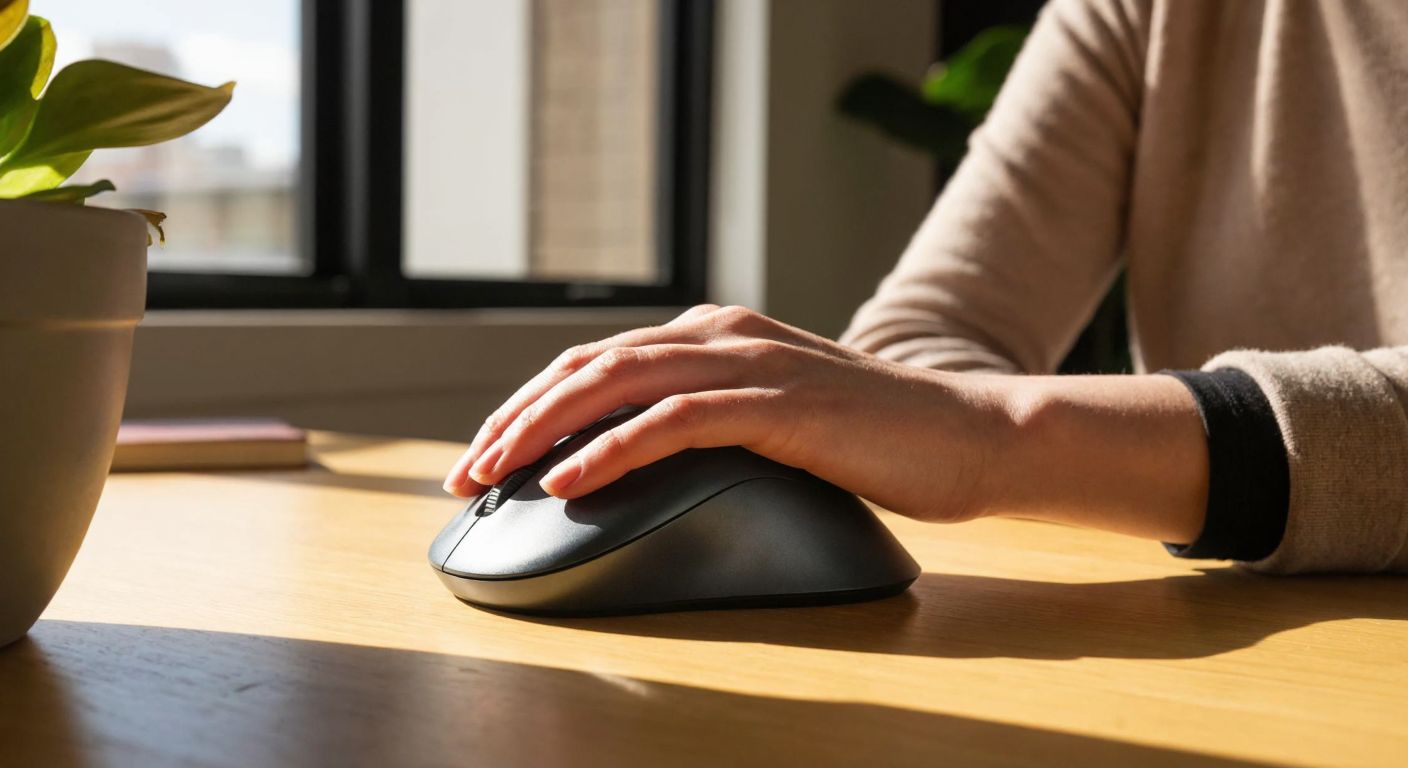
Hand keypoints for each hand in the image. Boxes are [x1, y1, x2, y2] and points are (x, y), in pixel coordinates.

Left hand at [442, 305, 1009, 522]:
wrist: (964, 436)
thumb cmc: (870, 438)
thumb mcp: (771, 415)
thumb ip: (707, 415)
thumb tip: (630, 455)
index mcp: (714, 332)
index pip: (596, 359)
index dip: (529, 404)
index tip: (485, 454)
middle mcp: (722, 333)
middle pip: (590, 364)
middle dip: (516, 417)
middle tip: (467, 470)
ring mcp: (751, 362)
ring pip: (619, 381)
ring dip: (545, 430)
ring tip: (497, 474)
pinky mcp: (779, 402)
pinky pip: (675, 421)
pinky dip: (614, 449)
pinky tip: (572, 481)